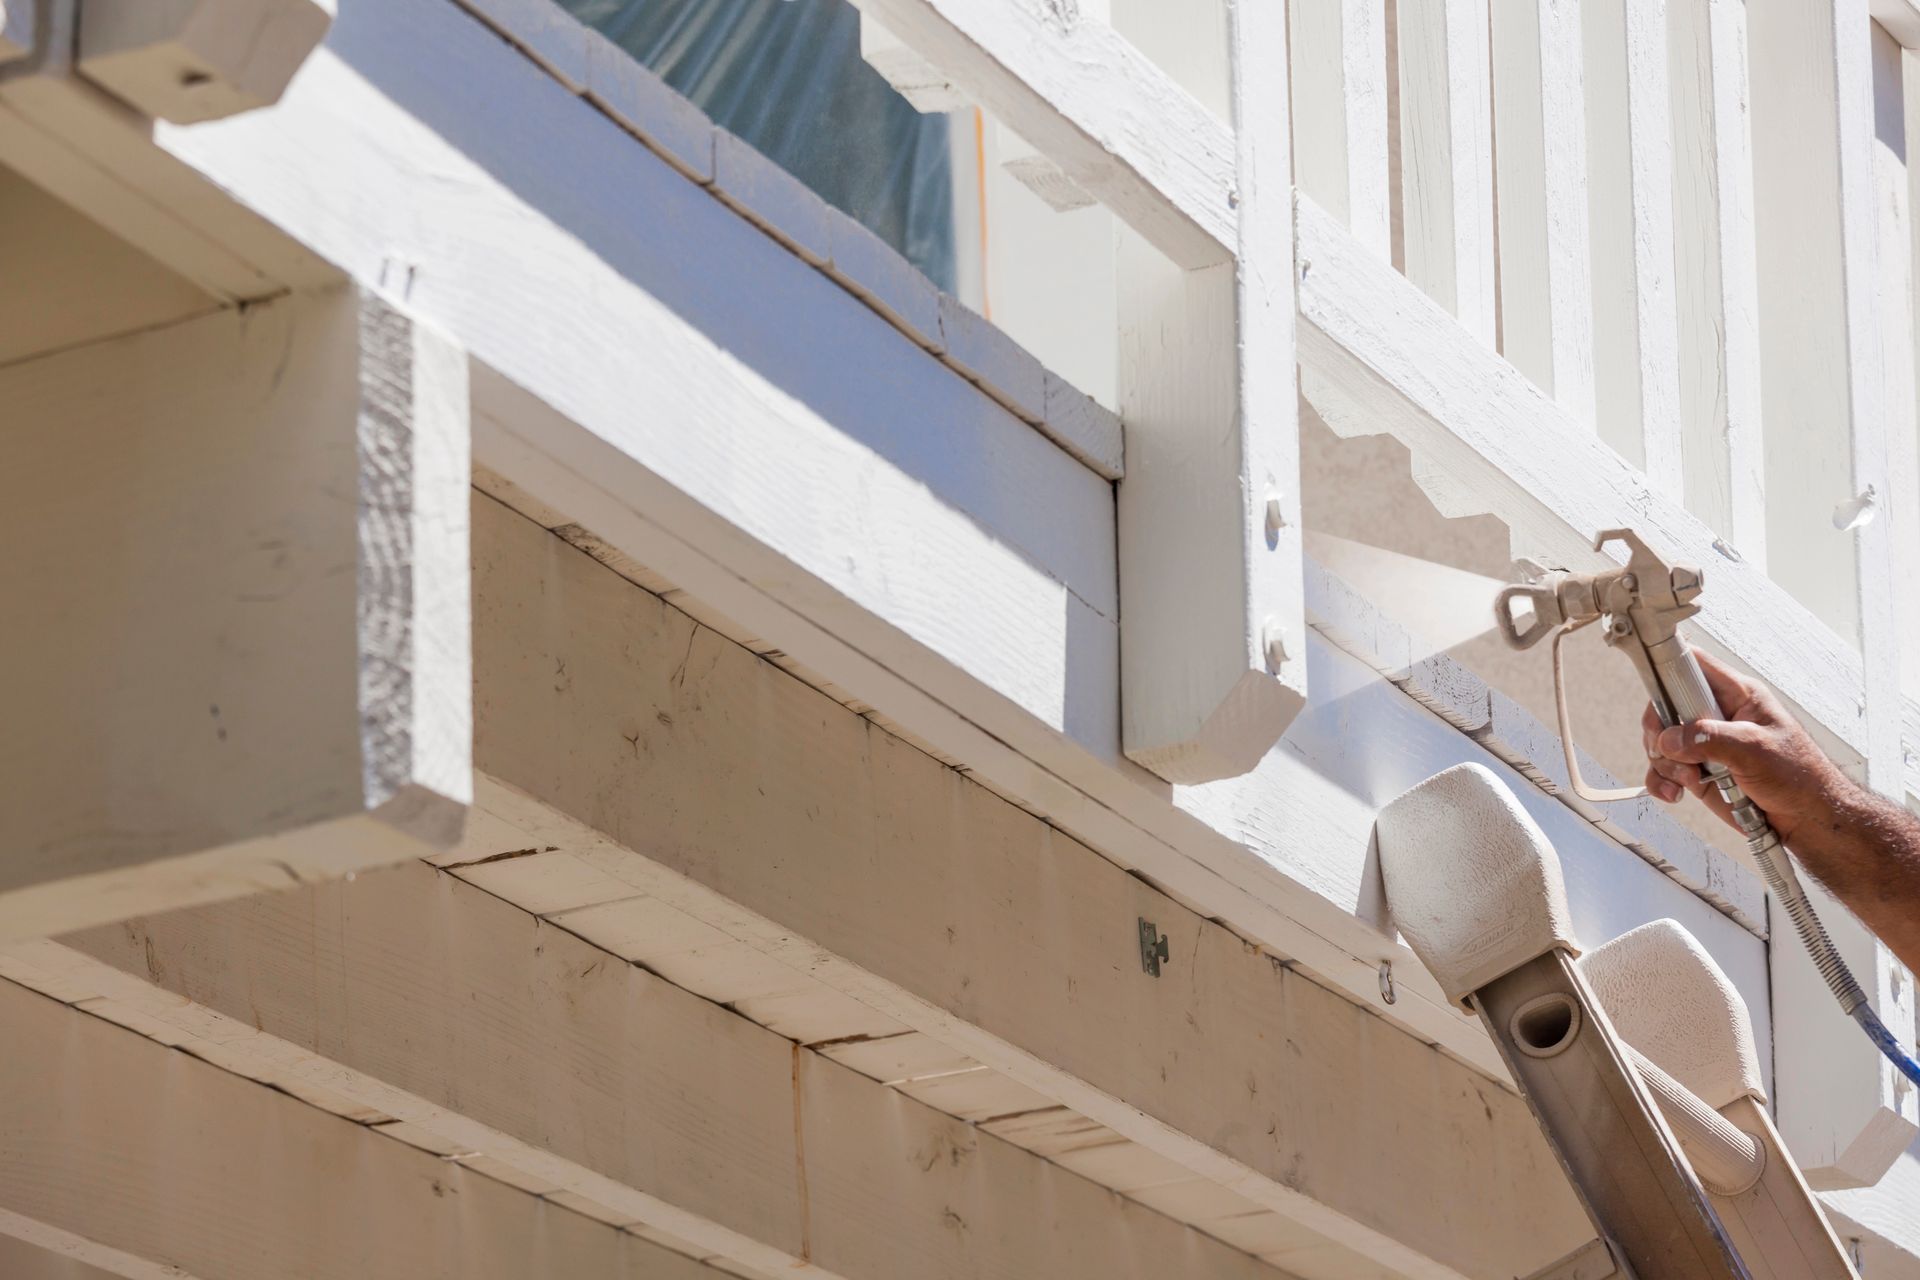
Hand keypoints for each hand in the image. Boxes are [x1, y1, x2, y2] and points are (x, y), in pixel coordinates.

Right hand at [1641, 648, 1847, 844]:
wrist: (1807, 819)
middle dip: (1661, 731)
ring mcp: (1705, 744)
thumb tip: (1671, 739)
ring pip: (1661, 741)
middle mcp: (1717, 716)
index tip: (1658, 696)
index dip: (1667, 670)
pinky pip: (1664, 769)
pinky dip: (1662, 781)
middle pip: (1665, 705)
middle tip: (1671, 750)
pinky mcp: (1698, 769)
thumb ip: (1711, 739)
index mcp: (1737, 695)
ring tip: (1690, 778)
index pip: (1693, 664)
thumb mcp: (1757, 749)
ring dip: (1664, 762)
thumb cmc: (1799, 777)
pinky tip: (1675, 791)